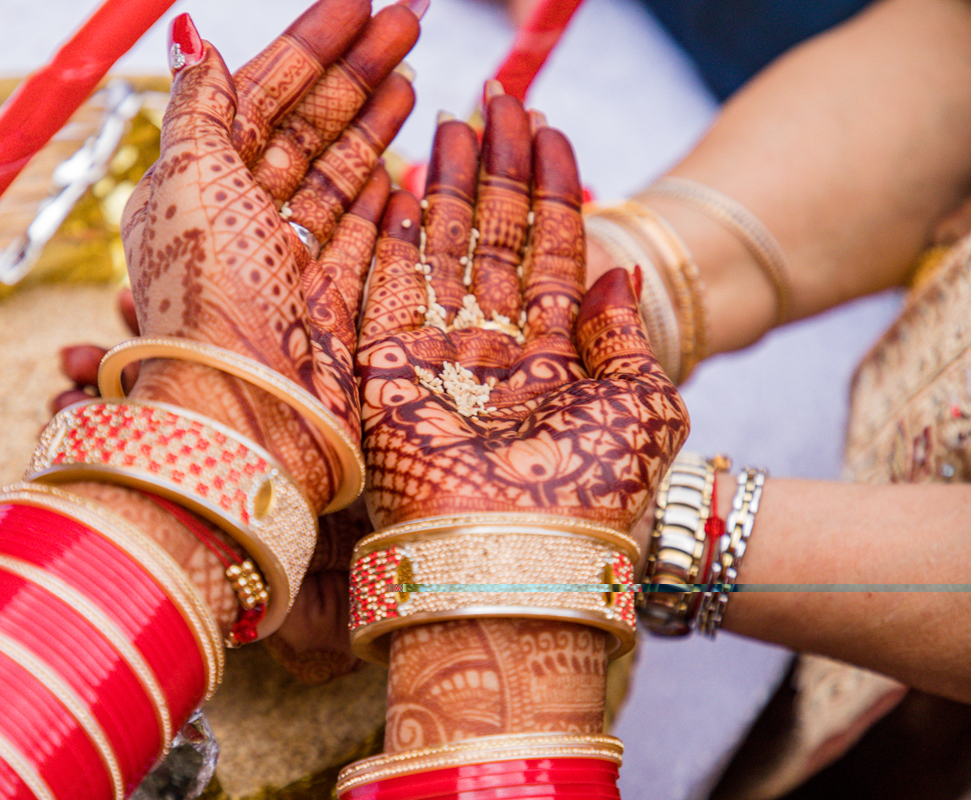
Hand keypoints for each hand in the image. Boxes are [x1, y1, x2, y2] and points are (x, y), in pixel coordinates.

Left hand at [121, 0, 418, 512]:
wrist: (245, 408)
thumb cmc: (209, 294)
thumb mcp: (189, 181)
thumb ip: (200, 106)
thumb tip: (195, 40)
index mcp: (200, 183)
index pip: (264, 93)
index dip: (312, 44)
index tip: (361, 4)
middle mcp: (243, 219)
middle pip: (308, 125)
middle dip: (358, 69)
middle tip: (411, 18)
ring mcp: (290, 259)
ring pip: (339, 173)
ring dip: (376, 121)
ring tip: (414, 74)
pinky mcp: (330, 299)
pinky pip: (362, 231)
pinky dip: (384, 192)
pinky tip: (411, 157)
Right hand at [358, 87, 688, 534]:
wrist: (515, 556)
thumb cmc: (589, 492)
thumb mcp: (643, 406)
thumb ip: (628, 336)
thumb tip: (622, 270)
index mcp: (553, 359)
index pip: (551, 253)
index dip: (554, 192)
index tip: (553, 131)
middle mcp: (492, 351)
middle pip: (492, 239)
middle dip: (497, 170)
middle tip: (500, 101)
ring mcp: (436, 357)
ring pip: (440, 251)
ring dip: (445, 186)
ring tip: (456, 122)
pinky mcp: (384, 370)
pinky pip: (384, 288)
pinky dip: (390, 237)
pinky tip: (401, 183)